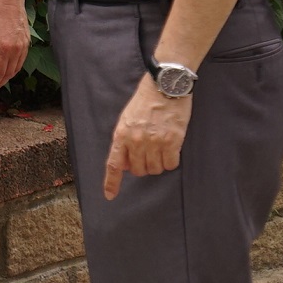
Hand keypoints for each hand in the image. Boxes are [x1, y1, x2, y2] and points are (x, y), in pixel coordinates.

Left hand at [0, 0, 27, 91]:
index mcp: (3, 47)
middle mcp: (16, 48)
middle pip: (9, 73)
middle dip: (0, 82)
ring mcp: (23, 45)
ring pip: (17, 68)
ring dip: (8, 76)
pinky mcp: (27, 41)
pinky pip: (22, 59)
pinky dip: (15, 67)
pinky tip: (8, 67)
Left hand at [101, 75, 189, 199]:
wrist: (165, 86)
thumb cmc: (145, 101)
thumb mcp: (126, 119)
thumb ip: (123, 141)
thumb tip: (123, 164)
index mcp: (121, 135)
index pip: (113, 164)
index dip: (111, 183)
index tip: (110, 196)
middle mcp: (136, 141)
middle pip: (138, 170)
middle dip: (143, 166)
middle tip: (149, 154)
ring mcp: (154, 142)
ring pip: (155, 169)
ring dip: (158, 164)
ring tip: (161, 148)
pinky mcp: (172, 141)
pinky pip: (170, 164)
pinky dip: (171, 161)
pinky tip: (171, 149)